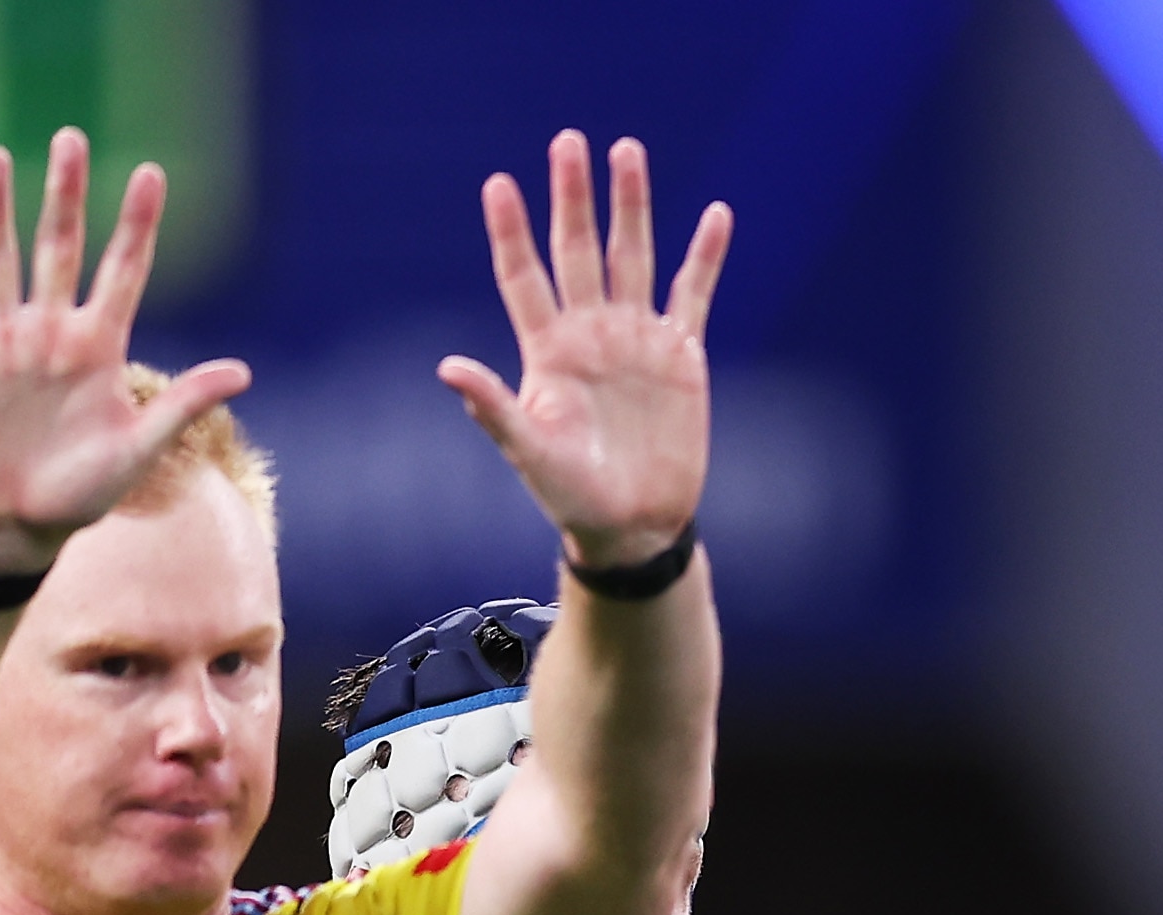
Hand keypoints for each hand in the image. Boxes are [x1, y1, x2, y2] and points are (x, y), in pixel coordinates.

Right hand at [0, 130, 248, 573]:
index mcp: (99, 348)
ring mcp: (4, 344)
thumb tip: (243, 372)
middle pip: (60, 249)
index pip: (124, 272)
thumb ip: (182, 404)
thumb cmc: (83, 494)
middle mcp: (52, 334)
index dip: (137, 225)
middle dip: (66, 195)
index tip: (151, 174)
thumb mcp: (139, 449)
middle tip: (71, 138)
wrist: (15, 528)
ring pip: (0, 262)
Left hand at [441, 132, 732, 570]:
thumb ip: (493, 408)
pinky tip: (715, 215)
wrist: (634, 524)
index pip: (525, 278)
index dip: (512, 233)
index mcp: (548, 350)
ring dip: (631, 206)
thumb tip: (447, 368)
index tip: (500, 185)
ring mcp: (636, 338)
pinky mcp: (680, 355)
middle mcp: (590, 332)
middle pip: (579, 250)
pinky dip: (705, 256)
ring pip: (633, 256)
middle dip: (574, 197)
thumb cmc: (572, 496)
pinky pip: (693, 294)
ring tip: (627, 151)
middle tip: (568, 142)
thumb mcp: (529, 452)